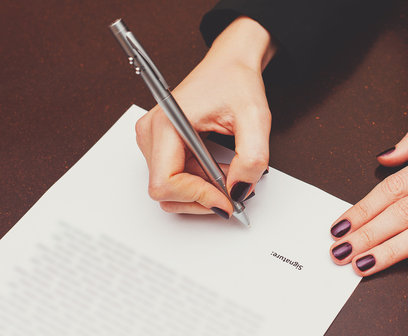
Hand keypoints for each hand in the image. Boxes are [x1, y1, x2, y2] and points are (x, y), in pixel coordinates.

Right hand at [135, 17, 275, 218]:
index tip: (227, 200)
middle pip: (166, 191)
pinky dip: (201, 183)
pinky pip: (177, 179)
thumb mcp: (255, 118)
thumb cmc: (236, 81)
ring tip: (231, 173)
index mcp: (166, 124)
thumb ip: (251, 158)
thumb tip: (238, 191)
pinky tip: (220, 169)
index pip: (165, 183)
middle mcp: (151, 134)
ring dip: (204, 191)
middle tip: (234, 189)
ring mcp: (153, 140)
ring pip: (172, 189)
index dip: (197, 198)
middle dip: (203, 197)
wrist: (231, 64)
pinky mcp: (162, 145)